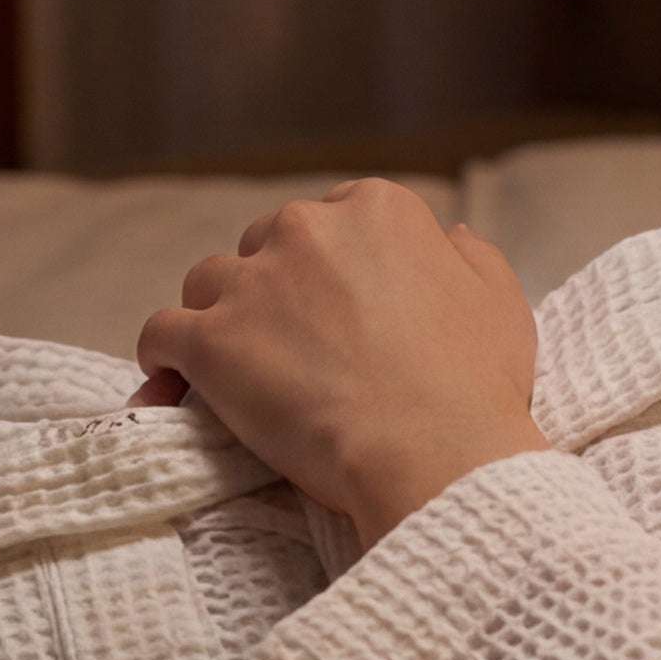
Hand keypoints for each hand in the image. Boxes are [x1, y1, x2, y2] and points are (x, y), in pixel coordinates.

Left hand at [130, 182, 542, 553]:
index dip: (330, 269)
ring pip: (208, 284)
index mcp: (377, 209)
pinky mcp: (208, 339)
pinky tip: (175, 382)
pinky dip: (164, 357)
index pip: (329, 220)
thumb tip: (451, 232)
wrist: (432, 450)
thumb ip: (470, 256)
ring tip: (239, 371)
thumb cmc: (474, 383)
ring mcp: (251, 282)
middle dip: (273, 290)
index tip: (338, 312)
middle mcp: (306, 228)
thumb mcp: (500, 302)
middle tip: (295, 350)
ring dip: (219, 318)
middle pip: (264, 246)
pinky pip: (160, 334)